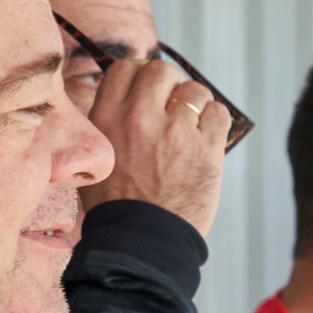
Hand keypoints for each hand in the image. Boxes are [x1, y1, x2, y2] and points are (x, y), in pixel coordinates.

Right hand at [82, 56, 230, 237]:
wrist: (140, 243)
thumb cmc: (115, 207)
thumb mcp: (94, 157)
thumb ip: (107, 124)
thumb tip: (125, 99)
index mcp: (106, 117)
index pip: (126, 68)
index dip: (140, 76)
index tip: (148, 93)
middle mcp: (140, 117)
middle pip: (161, 71)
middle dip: (168, 86)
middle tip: (172, 109)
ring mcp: (176, 132)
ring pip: (194, 90)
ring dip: (195, 105)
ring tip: (191, 128)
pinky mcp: (206, 150)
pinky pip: (219, 113)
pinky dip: (216, 121)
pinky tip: (207, 138)